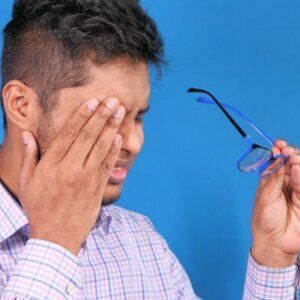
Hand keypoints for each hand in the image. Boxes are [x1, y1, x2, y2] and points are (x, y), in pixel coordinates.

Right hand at [18, 97, 124, 254]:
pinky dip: (114, 150)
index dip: (82, 116)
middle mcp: (69, 169)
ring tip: (119, 112)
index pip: (68, 134)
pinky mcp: (98, 188)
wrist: (56, 237)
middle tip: (112, 100)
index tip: (92, 102)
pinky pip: (108, 165)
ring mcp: (86, 179)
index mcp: (51, 165)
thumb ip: (29, 157)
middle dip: (101, 116)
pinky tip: (119, 137)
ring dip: (111, 128)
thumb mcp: (27, 182)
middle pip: (88, 136)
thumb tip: (27, 134)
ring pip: (100, 148)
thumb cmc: (39, 207)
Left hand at [251, 139, 299, 266]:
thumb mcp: (265, 196)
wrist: (275, 241)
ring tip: (292, 160)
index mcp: (271, 181)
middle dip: (290, 154)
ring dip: (297, 163)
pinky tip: (297, 170)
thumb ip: (274, 178)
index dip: (278, 152)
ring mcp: (296, 190)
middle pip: (291, 164)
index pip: (277, 161)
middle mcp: (284, 183)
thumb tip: (278, 158)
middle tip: (287, 151)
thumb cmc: (265, 219)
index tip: (278, 144)